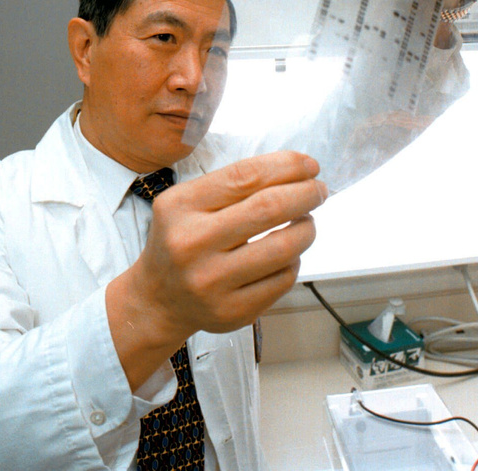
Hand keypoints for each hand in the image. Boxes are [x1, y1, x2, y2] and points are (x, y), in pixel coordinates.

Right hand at [106, 151, 327, 387]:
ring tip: (306, 222)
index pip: (245, 176)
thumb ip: (234, 185)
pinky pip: (283, 279)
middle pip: (269, 208)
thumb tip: (298, 170)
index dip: (287, 166)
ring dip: (307, 228)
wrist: (159, 299)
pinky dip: (294, 260)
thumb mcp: (188, 202)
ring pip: (284, 248)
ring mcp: (211, 282)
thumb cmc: (183, 239)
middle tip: (318, 191)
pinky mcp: (232, 311)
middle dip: (305, 194)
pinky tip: (285, 254)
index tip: (310, 166)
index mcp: (179, 207)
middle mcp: (191, 244)